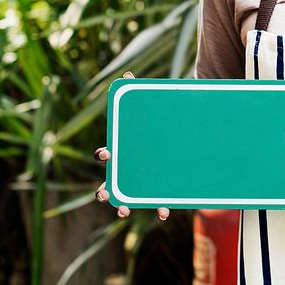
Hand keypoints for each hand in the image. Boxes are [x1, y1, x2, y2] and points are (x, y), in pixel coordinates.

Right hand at [94, 71, 169, 221]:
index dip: (104, 154)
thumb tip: (128, 73)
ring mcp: (144, 180)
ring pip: (129, 197)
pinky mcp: (161, 188)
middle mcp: (130, 168)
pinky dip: (160, 208)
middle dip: (104, 189)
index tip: (106, 153)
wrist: (181, 134)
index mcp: (125, 149)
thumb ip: (140, 90)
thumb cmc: (160, 121)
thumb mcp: (151, 107)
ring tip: (124, 211)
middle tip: (103, 194)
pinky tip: (165, 212)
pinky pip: (157, 202)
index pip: (107, 153)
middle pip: (111, 181)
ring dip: (124, 205)